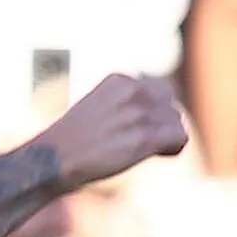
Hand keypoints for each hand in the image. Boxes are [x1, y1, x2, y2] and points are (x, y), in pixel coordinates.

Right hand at [37, 75, 191, 194]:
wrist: (56, 157)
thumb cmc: (73, 140)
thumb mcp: (99, 107)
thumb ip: (124, 104)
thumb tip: (153, 116)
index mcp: (120, 79)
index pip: (158, 89)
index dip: (155, 111)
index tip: (142, 128)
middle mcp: (133, 90)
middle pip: (170, 103)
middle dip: (164, 122)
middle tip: (149, 142)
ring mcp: (140, 112)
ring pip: (176, 120)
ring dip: (168, 137)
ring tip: (151, 150)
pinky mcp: (145, 137)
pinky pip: (180, 137)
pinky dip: (174, 148)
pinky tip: (159, 155)